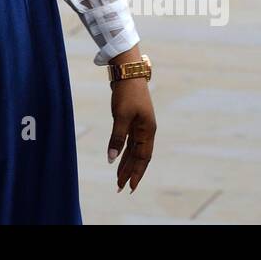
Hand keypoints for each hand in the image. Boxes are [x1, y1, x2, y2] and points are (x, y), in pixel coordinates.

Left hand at [107, 53, 155, 192]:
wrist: (128, 72)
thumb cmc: (126, 93)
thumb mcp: (121, 116)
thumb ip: (117, 138)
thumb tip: (112, 159)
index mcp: (148, 130)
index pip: (142, 158)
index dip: (136, 173)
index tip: (130, 187)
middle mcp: (146, 130)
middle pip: (139, 156)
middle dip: (130, 172)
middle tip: (121, 187)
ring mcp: (140, 125)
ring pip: (133, 150)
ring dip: (126, 163)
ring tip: (118, 178)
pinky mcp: (132, 119)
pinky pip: (129, 141)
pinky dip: (124, 151)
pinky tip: (118, 158)